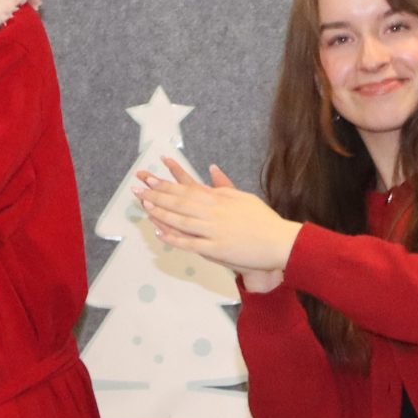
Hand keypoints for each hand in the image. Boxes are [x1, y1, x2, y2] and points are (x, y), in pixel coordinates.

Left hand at [135, 158, 298, 282]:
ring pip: (182, 220)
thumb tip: (211, 169)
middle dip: (158, 194)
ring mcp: (214, 231)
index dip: (167, 183)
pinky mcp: (216, 249)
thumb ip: (224, 185)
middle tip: (138, 188)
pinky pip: (190, 243)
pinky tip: (159, 233)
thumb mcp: (243, 197)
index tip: (151, 178)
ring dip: (161, 212)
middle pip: (180, 202)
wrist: (278, 242)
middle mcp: (214, 212)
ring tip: (144, 206)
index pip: (188, 188)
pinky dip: (174, 238)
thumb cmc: (263, 221)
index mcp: (220, 199)